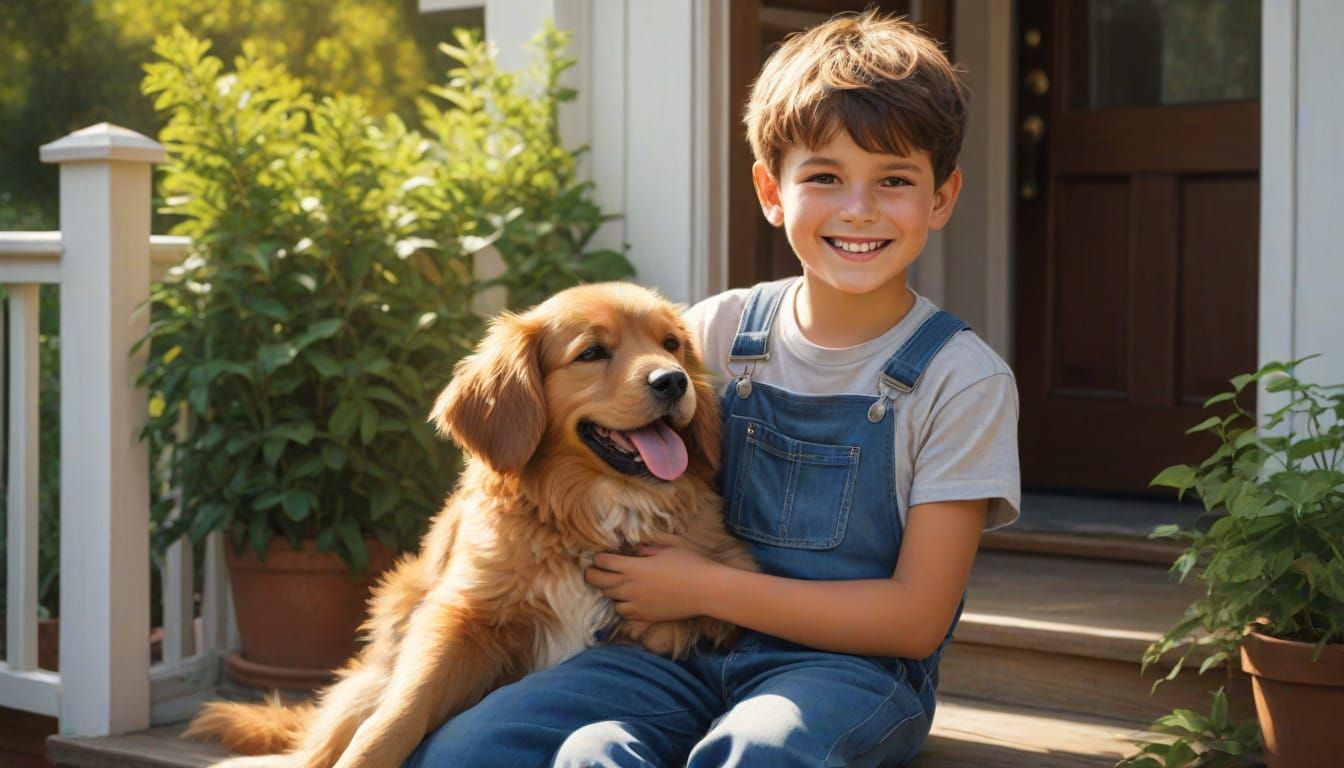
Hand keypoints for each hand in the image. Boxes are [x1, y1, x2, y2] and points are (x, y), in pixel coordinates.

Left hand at [585, 546, 719, 622]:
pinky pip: (623, 613)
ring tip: (612, 585)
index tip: (599, 557)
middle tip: (591, 572)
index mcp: (633, 567)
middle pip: (600, 582)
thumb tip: (633, 549)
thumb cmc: (688, 565)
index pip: (604, 563)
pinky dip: (620, 606)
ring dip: (608, 591)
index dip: (599, 559)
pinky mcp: (645, 616)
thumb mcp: (665, 549)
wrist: (704, 590)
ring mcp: (636, 603)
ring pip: (610, 599)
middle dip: (592, 575)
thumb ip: (645, 550)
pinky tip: (625, 601)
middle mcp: (630, 586)